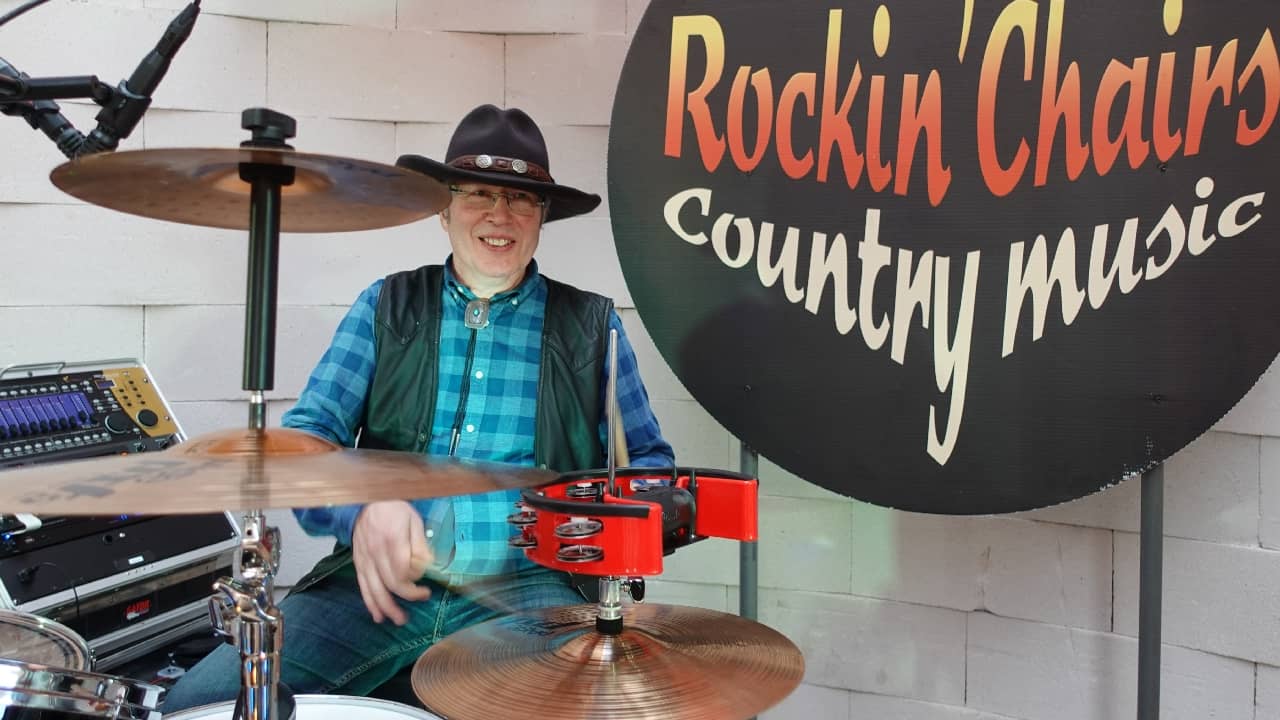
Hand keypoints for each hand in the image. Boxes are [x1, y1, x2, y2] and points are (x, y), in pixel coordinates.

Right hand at [351, 500, 433, 624]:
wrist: (366, 501)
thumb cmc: (394, 509)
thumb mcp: (414, 520)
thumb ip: (420, 545)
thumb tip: (428, 566)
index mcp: (392, 540)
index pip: (403, 572)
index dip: (415, 585)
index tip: (426, 588)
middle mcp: (376, 552)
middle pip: (390, 584)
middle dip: (407, 597)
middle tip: (421, 600)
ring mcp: (365, 559)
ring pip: (375, 590)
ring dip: (387, 608)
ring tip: (400, 620)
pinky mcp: (359, 563)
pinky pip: (363, 587)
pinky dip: (370, 603)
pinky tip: (378, 615)